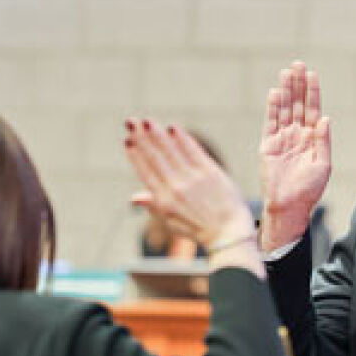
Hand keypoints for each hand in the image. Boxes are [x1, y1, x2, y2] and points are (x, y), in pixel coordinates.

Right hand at [124, 119, 252, 249]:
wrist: (228, 234)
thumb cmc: (199, 229)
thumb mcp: (171, 222)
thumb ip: (153, 206)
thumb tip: (133, 198)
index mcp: (164, 200)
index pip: (145, 172)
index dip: (135, 155)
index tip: (127, 140)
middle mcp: (176, 187)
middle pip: (155, 158)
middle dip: (141, 138)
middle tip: (130, 122)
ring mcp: (194, 179)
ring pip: (171, 151)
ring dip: (158, 134)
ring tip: (147, 121)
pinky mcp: (211, 173)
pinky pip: (193, 151)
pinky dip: (183, 139)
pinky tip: (173, 128)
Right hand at [259, 61, 331, 250]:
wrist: (290, 206)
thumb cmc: (309, 190)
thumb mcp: (323, 165)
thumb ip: (323, 141)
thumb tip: (325, 118)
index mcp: (312, 139)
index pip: (313, 110)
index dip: (313, 92)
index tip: (312, 74)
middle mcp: (297, 135)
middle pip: (298, 104)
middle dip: (298, 85)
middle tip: (298, 64)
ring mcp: (282, 139)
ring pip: (284, 110)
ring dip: (286, 91)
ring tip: (287, 72)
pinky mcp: (269, 145)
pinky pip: (271, 123)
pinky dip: (273, 108)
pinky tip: (276, 93)